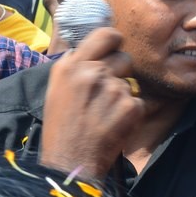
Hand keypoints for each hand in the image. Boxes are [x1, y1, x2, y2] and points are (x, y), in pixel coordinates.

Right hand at [39, 27, 142, 175]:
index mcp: (72, 65)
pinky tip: (114, 125)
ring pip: (130, 83)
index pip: (106, 34)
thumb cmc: (60, 127)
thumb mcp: (56, 88)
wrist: (70, 162)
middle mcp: (93, 72)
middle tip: (105, 94)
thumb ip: (74, 64)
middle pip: (124, 58)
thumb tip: (91, 48)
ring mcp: (113, 89)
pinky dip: (131, 114)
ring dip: (122, 95)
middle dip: (119, 72)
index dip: (114, 42)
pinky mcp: (130, 108)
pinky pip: (138, 102)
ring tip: (105, 114)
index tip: (113, 51)